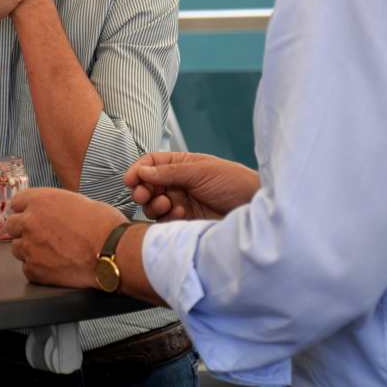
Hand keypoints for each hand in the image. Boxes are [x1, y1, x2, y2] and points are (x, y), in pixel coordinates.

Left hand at [5, 188, 125, 288]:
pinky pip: (26, 269)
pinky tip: (53, 267)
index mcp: (40, 200)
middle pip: (11, 225)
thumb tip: (55, 212)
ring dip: (29, 250)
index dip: (25, 210)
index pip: (17, 202)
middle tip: (39, 236)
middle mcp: (30, 221)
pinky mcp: (35, 270)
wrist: (113, 251)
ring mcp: (30, 247)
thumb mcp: (79, 201)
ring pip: (16, 248)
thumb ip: (57, 206)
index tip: (30, 215)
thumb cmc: (104, 224)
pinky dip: (37, 269)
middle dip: (23, 230)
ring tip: (49, 253)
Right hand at [123, 152, 258, 220]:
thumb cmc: (235, 182)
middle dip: (142, 190)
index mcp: (181, 165)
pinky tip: (178, 214)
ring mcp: (181, 203)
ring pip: (153, 204)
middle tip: (143, 195)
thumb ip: (170, 172)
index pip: (151, 163)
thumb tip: (142, 170)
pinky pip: (164, 222)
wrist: (256, 209)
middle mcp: (178, 183)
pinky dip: (166, 218)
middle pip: (148, 185)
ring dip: (155, 204)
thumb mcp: (201, 171)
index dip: (138, 170)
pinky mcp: (185, 222)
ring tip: (168, 204)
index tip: (130, 180)